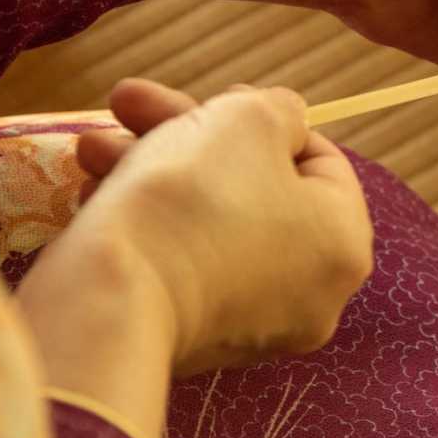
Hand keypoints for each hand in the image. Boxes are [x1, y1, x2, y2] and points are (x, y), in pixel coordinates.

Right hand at [57, 79, 372, 374]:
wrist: (108, 303)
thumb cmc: (195, 196)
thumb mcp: (249, 119)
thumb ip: (281, 110)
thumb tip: (283, 122)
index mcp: (345, 245)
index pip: (319, 161)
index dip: (265, 118)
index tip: (217, 95)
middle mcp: (313, 294)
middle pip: (251, 187)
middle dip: (186, 137)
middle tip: (131, 107)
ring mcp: (251, 326)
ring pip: (206, 220)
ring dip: (150, 169)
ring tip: (92, 146)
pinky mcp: (190, 342)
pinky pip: (180, 263)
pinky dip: (145, 222)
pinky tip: (94, 193)